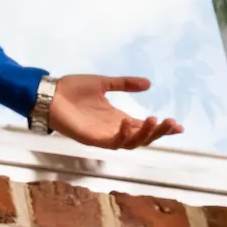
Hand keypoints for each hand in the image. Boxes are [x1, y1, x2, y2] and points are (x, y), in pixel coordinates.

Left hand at [49, 74, 182, 151]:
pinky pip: (112, 142)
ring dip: (145, 134)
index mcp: (117, 118)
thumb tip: (148, 83)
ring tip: (155, 121)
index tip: (178, 126)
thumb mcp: (103, 83)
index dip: (161, 128)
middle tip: (172, 123)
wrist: (48, 93)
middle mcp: (113, 129)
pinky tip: (129, 123)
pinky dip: (123, 135)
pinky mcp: (91, 139)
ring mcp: (103, 135)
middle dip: (159, 133)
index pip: (143, 126)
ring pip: (131, 143)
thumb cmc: (71, 89)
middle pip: (142, 138)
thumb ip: (124, 84)